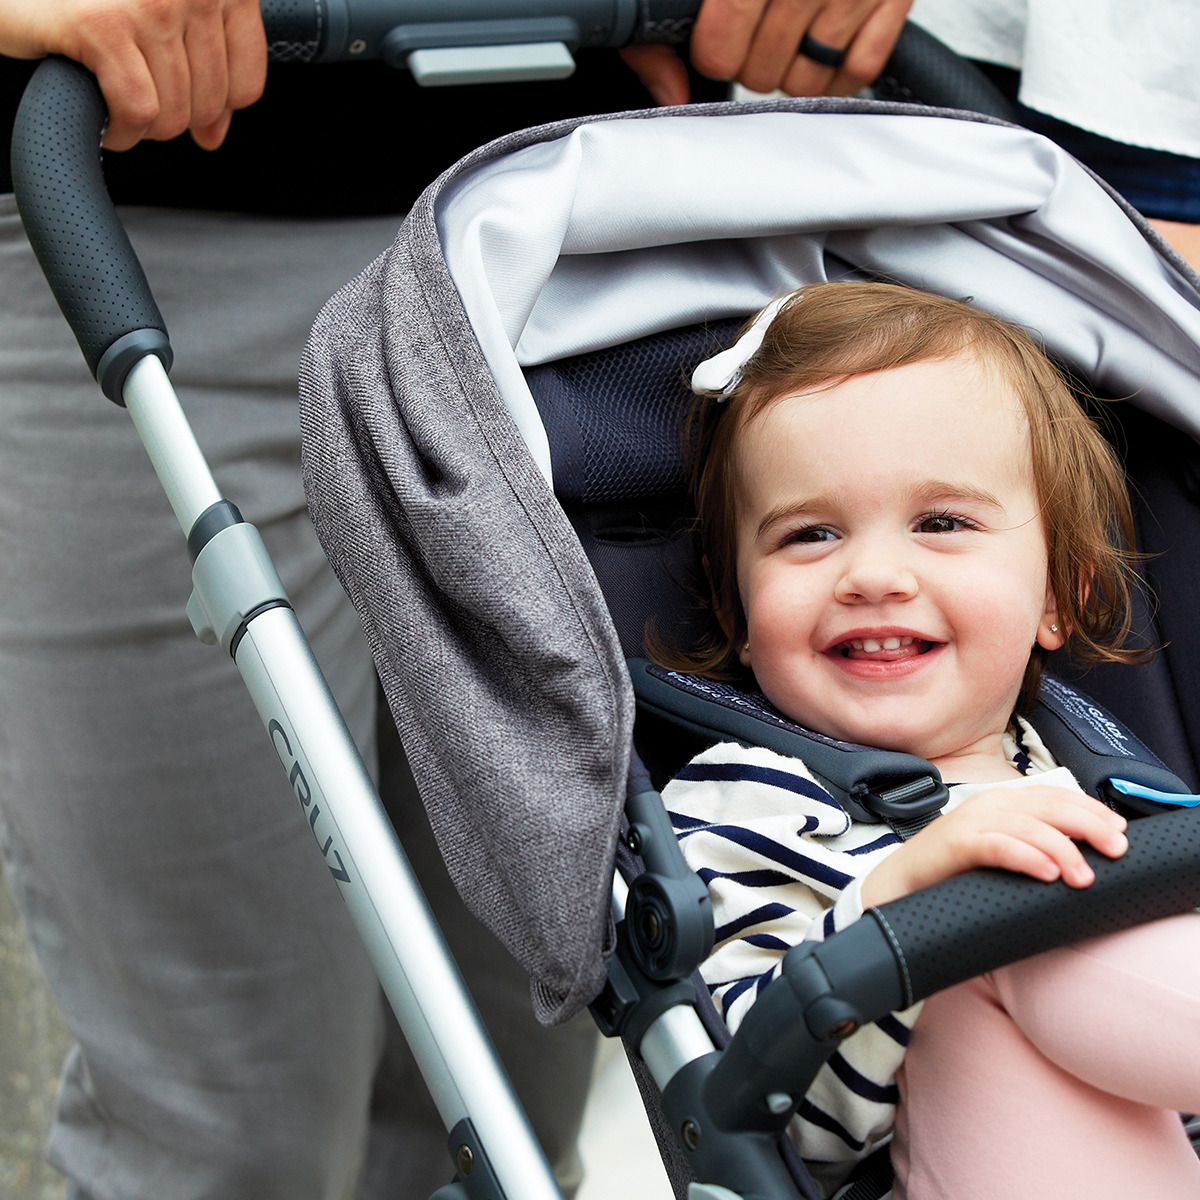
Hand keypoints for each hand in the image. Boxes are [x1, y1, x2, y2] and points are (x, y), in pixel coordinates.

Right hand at [0, 0, 266, 149]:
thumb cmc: (91, 1)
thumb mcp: (162, 19)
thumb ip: (202, 69)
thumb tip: (214, 135)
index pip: (246, 84)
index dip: (215, 109)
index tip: (183, 100)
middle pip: (209, 104)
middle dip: (170, 116)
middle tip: (133, 91)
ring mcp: (150, 4)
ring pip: (173, 114)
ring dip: (140, 124)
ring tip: (112, 93)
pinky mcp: (102, 26)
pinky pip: (137, 111)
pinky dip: (120, 129)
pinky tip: (103, 114)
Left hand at [621, 0, 911, 105]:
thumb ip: (680, 12)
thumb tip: (670, 87)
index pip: (721, 43)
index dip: (712, 51)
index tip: (713, 39)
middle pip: (761, 69)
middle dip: (749, 62)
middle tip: (750, 36)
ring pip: (806, 79)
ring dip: (789, 70)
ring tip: (785, 38)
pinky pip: (859, 69)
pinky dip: (836, 73)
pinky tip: (820, 49)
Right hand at [860, 785, 1128, 907]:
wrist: (898, 888)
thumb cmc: (953, 875)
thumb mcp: (999, 853)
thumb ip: (1031, 846)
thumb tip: (1081, 857)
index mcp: (1000, 802)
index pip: (1054, 796)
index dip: (1090, 810)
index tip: (1120, 831)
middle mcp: (987, 805)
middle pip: (1048, 806)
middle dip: (1089, 824)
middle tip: (1117, 849)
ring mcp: (969, 823)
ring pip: (1028, 826)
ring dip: (1063, 849)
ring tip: (1084, 876)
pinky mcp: (954, 845)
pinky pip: (997, 846)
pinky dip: (1027, 856)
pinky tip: (1048, 872)